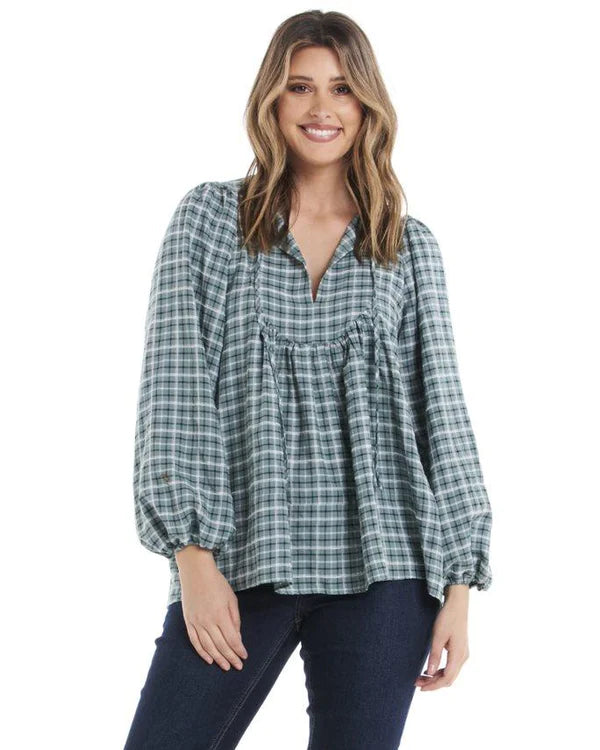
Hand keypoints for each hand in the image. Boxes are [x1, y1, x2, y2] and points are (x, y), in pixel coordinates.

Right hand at [175, 545, 248, 671]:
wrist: (196, 572)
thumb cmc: (217, 583)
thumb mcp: (231, 599)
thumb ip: (234, 619)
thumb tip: (237, 637)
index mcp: (221, 615)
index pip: (232, 639)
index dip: (239, 650)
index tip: (244, 657)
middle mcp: (208, 621)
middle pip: (221, 645)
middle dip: (230, 657)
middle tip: (238, 667)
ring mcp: (197, 622)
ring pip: (208, 646)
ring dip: (218, 658)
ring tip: (225, 667)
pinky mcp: (189, 621)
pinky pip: (195, 641)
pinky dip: (202, 652)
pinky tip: (209, 659)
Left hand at [414, 584, 469, 690]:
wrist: (457, 604)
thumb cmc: (448, 618)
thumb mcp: (438, 636)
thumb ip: (435, 655)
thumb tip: (430, 673)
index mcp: (459, 655)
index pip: (446, 679)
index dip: (434, 686)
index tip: (421, 688)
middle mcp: (463, 657)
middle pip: (449, 679)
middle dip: (433, 683)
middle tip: (417, 682)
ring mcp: (463, 654)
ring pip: (450, 674)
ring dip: (437, 678)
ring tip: (422, 677)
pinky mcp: (460, 650)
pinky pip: (451, 666)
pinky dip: (441, 671)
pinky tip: (431, 669)